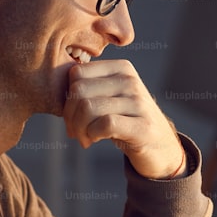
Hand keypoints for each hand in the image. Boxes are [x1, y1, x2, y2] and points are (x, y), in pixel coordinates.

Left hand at [63, 60, 184, 178]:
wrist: (160, 147)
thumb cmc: (127, 122)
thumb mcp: (110, 98)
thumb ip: (88, 88)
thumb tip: (55, 90)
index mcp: (121, 68)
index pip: (77, 73)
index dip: (67, 97)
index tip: (72, 117)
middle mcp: (131, 81)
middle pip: (79, 90)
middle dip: (69, 115)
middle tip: (74, 132)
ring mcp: (139, 103)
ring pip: (88, 107)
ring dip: (79, 128)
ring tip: (84, 138)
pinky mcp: (143, 126)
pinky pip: (105, 124)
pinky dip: (92, 135)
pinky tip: (93, 140)